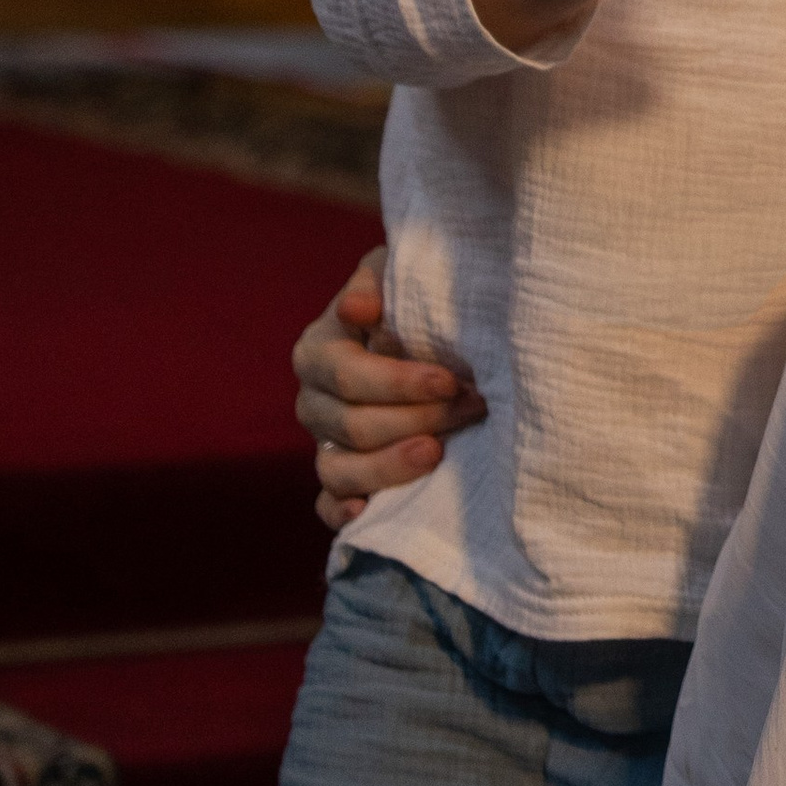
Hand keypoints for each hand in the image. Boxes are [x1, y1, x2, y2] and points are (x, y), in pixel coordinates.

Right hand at [293, 248, 483, 534]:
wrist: (423, 330)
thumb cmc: (411, 298)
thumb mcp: (394, 273)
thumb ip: (376, 283)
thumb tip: (356, 311)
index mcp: (318, 350)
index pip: (349, 376)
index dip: (399, 383)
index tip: (451, 379)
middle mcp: (313, 400)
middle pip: (353, 425)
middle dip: (417, 419)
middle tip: (472, 408)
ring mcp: (323, 443)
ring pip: (339, 470)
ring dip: (390, 467)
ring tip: (437, 454)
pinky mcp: (337, 477)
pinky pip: (327, 504)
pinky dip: (343, 512)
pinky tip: (369, 512)